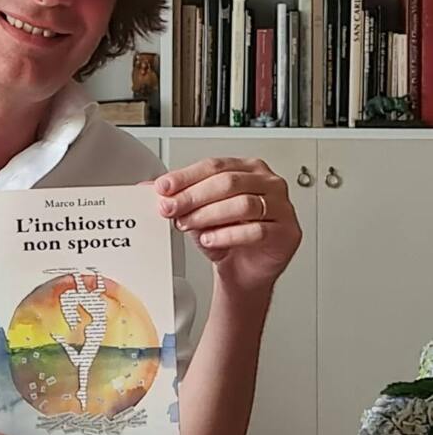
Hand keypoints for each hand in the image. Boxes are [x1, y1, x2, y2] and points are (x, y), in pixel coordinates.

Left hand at [153, 157, 301, 295]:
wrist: (244, 268)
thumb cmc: (225, 234)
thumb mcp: (197, 212)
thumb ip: (177, 197)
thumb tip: (147, 188)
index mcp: (247, 168)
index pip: (214, 166)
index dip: (186, 176)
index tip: (163, 188)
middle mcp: (267, 183)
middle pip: (227, 182)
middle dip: (193, 196)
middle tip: (170, 209)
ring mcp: (281, 206)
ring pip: (243, 204)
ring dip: (208, 215)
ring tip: (187, 225)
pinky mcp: (287, 232)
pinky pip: (256, 230)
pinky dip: (228, 235)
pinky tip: (210, 239)